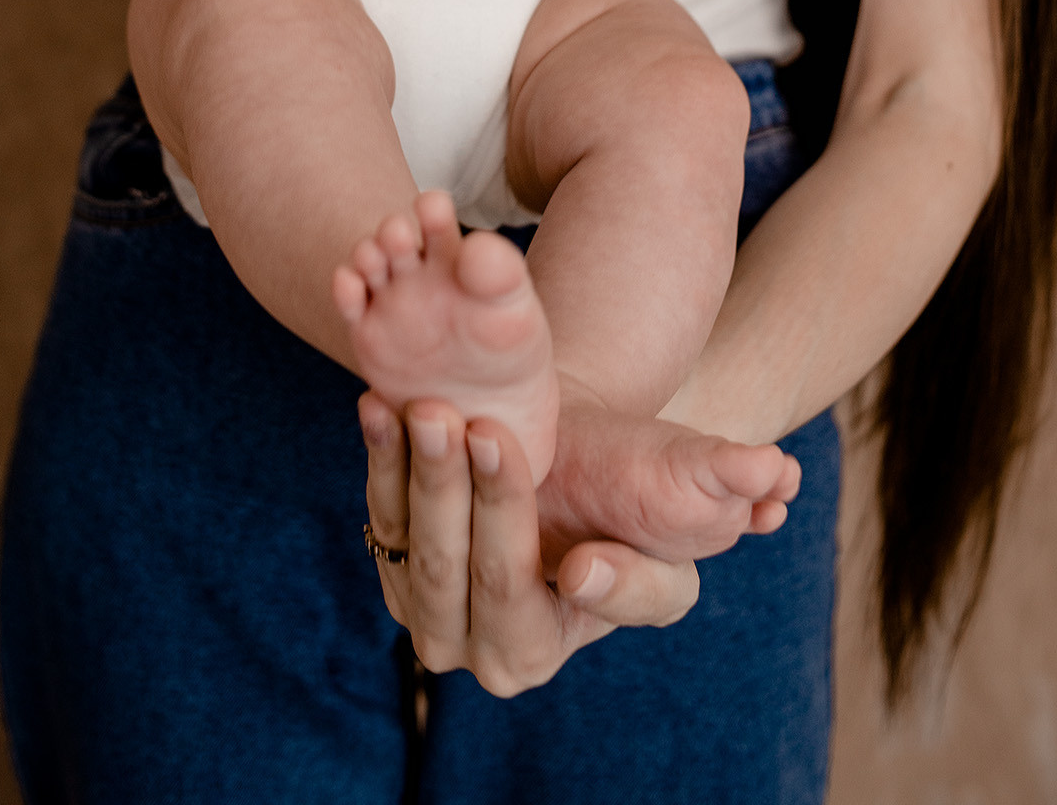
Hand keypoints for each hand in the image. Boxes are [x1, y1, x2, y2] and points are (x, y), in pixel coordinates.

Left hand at [359, 395, 700, 697]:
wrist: (586, 468)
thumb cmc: (637, 503)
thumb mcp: (676, 538)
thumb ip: (661, 565)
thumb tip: (586, 573)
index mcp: (532, 652)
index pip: (508, 587)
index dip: (498, 509)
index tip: (493, 436)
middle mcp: (466, 645)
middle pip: (444, 565)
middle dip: (442, 482)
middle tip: (442, 410)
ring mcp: (422, 606)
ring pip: (405, 538)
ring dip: (404, 468)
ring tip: (412, 405)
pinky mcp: (395, 561)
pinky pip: (382, 510)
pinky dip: (381, 457)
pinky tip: (381, 406)